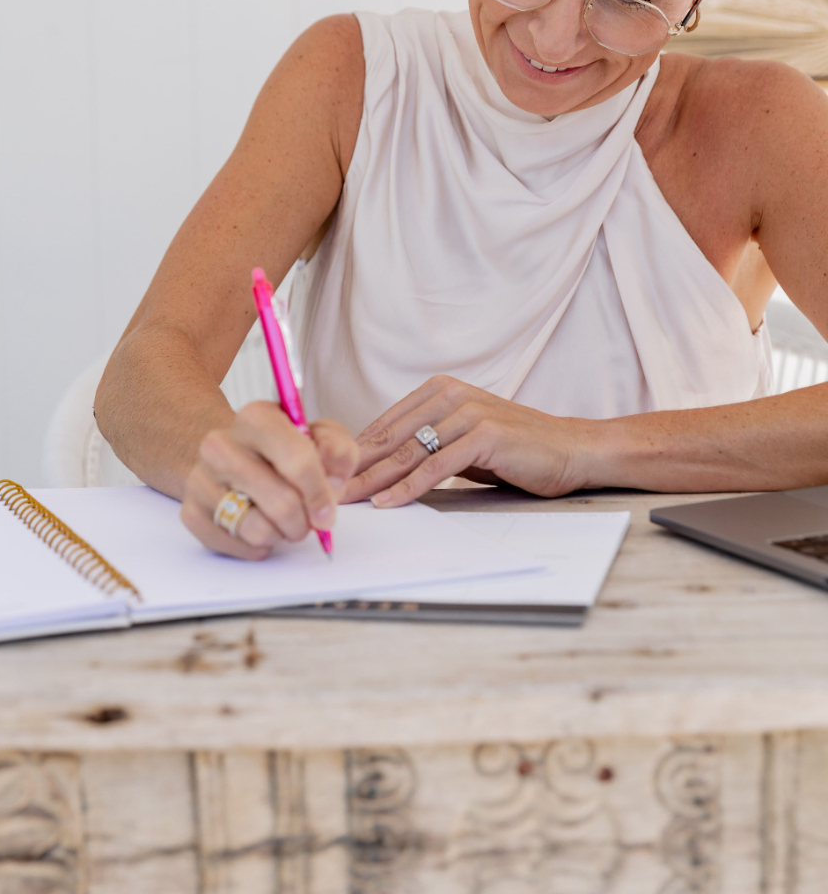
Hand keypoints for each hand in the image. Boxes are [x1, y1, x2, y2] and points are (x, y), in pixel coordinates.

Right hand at [182, 402, 358, 558]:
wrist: (229, 456)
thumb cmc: (281, 448)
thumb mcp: (317, 435)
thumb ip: (338, 449)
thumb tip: (334, 476)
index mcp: (256, 417)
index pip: (297, 459)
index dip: (320, 492)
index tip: (327, 512)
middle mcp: (221, 444)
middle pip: (281, 502)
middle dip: (304, 520)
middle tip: (308, 520)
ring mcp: (200, 479)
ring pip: (258, 530)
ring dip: (281, 534)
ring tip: (282, 521)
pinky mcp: (191, 512)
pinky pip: (238, 547)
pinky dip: (258, 546)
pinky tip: (259, 524)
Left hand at [343, 376, 596, 506]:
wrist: (571, 449)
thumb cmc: (515, 449)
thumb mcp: (462, 441)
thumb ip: (426, 444)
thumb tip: (379, 466)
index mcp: (439, 390)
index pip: (384, 424)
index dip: (353, 452)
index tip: (327, 475)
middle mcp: (450, 395)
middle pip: (389, 437)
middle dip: (352, 467)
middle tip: (322, 489)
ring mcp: (467, 412)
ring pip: (407, 452)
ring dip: (372, 480)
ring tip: (345, 500)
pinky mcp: (484, 435)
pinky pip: (436, 466)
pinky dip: (408, 487)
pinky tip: (388, 502)